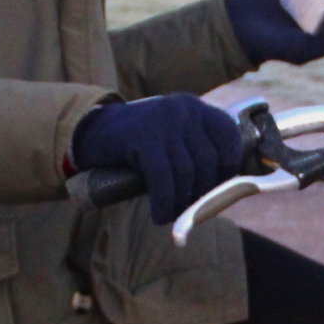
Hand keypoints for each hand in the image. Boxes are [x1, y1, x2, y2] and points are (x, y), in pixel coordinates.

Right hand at [70, 95, 247, 226]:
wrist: (94, 132)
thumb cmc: (139, 146)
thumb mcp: (173, 140)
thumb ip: (195, 155)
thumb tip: (221, 195)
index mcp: (196, 108)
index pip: (229, 137)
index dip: (228, 168)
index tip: (217, 189)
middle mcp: (184, 109)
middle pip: (208, 160)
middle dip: (202, 192)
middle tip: (190, 210)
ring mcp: (163, 120)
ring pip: (187, 172)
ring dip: (182, 202)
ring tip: (172, 215)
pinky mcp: (143, 136)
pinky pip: (163, 177)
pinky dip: (165, 202)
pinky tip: (160, 215)